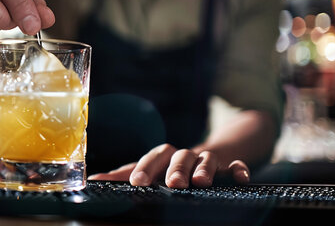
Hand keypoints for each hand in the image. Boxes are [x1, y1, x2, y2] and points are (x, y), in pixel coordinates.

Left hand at [88, 144, 250, 187]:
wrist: (214, 151)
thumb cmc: (174, 165)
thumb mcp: (152, 169)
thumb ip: (125, 174)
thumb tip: (93, 179)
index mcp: (164, 156)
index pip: (152, 156)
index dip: (145, 167)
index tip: (136, 183)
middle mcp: (185, 155)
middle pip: (178, 155)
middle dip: (175, 169)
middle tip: (172, 184)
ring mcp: (208, 159)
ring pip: (206, 159)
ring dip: (203, 169)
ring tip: (200, 182)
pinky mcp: (230, 165)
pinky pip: (236, 165)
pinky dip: (239, 170)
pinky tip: (241, 179)